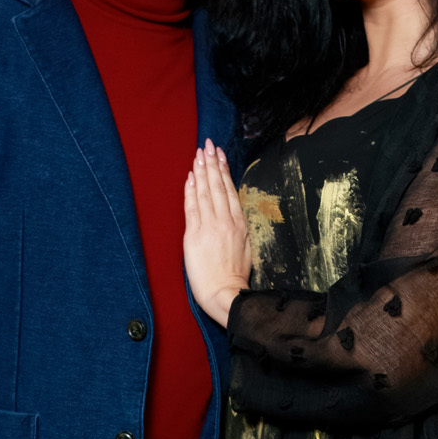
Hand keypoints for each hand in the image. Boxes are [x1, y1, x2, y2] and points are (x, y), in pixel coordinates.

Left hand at [184, 139, 252, 326]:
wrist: (225, 293)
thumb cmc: (235, 276)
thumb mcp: (247, 248)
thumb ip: (239, 229)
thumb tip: (234, 215)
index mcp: (239, 224)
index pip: (230, 191)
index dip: (223, 171)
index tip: (219, 155)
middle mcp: (225, 221)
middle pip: (217, 186)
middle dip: (212, 163)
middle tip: (208, 145)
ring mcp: (209, 227)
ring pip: (205, 193)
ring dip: (201, 171)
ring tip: (199, 154)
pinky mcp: (194, 236)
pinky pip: (192, 208)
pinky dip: (191, 190)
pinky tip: (191, 176)